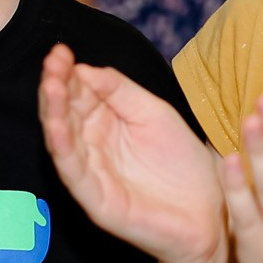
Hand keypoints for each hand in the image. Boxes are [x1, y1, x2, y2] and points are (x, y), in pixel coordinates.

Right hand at [36, 44, 222, 262]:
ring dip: (54, 114)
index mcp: (105, 124)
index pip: (78, 94)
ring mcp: (93, 176)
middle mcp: (92, 148)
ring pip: (63, 142)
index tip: (61, 51)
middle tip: (52, 62)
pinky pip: (76, 175)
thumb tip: (83, 68)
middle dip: (56, 87)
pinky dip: (64, 151)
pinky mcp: (99, 202)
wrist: (211, 212)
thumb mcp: (154, 113)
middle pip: (65, 114)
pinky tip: (57, 129)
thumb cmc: (182, 163)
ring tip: (50, 87)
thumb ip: (121, 91)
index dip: (68, 72)